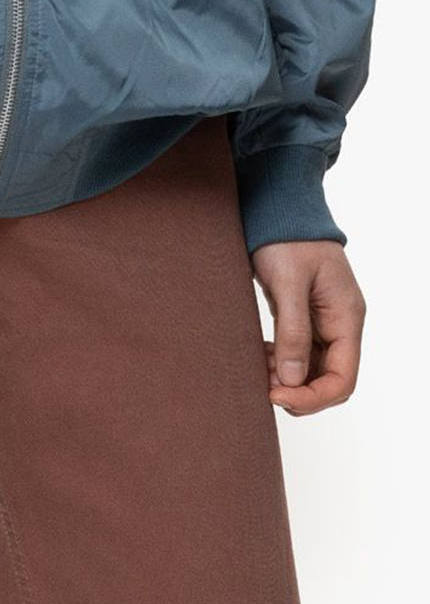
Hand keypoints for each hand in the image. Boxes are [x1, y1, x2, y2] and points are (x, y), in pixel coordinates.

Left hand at [251, 240, 365, 415]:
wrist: (278, 207)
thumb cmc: (287, 237)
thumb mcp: (288, 282)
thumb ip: (293, 331)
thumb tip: (292, 380)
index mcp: (346, 317)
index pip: (342, 378)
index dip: (313, 396)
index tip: (278, 396)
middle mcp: (339, 323)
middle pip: (329, 378)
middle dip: (298, 390)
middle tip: (263, 387)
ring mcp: (322, 320)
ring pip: (311, 368)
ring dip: (287, 377)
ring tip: (258, 369)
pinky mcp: (303, 314)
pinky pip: (298, 351)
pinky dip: (281, 360)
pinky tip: (261, 355)